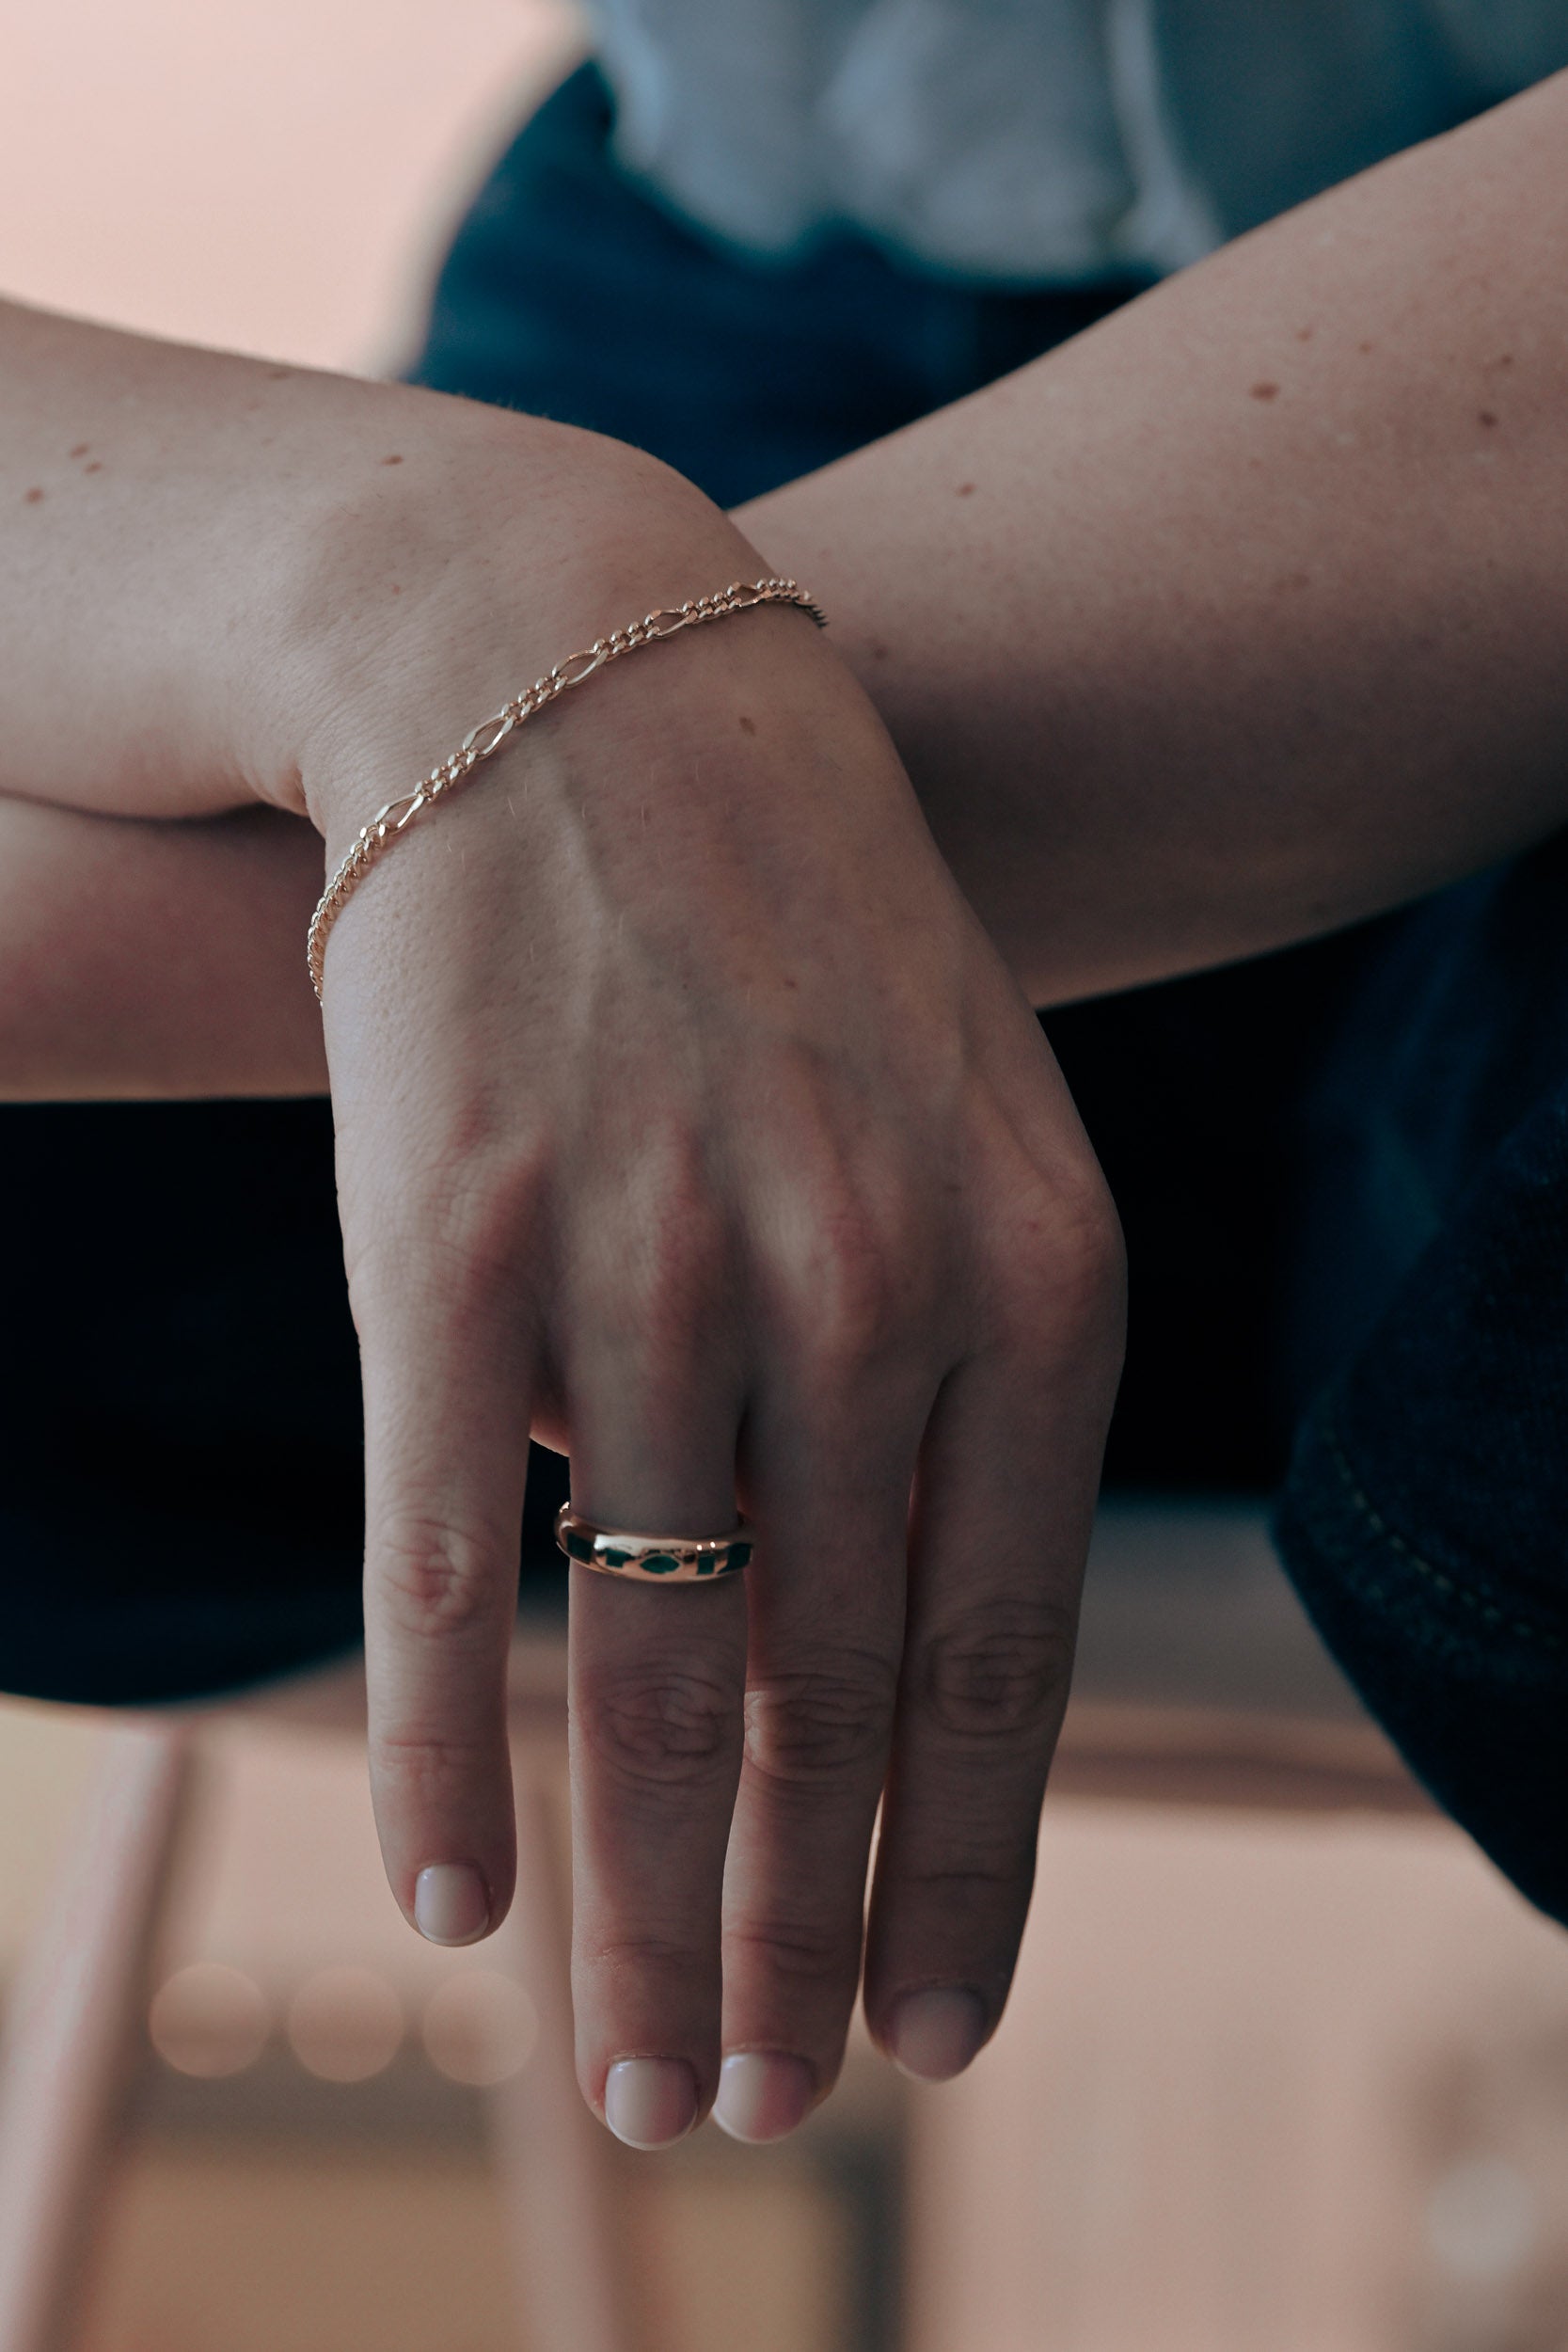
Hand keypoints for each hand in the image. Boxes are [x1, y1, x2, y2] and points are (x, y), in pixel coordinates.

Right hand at [289, 428, 1125, 2145]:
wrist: (577, 677)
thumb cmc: (782, 925)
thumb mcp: (952, 1123)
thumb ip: (938, 1375)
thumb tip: (843, 1628)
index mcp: (1031, 1268)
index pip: (1005, 1651)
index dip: (961, 1871)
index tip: (924, 2030)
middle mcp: (861, 1288)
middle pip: (836, 1701)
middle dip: (801, 1936)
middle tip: (767, 2107)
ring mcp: (651, 1271)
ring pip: (660, 1671)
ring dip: (654, 1907)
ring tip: (654, 2071)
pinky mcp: (451, 1249)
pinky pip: (449, 1566)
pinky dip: (454, 1754)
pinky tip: (461, 1906)